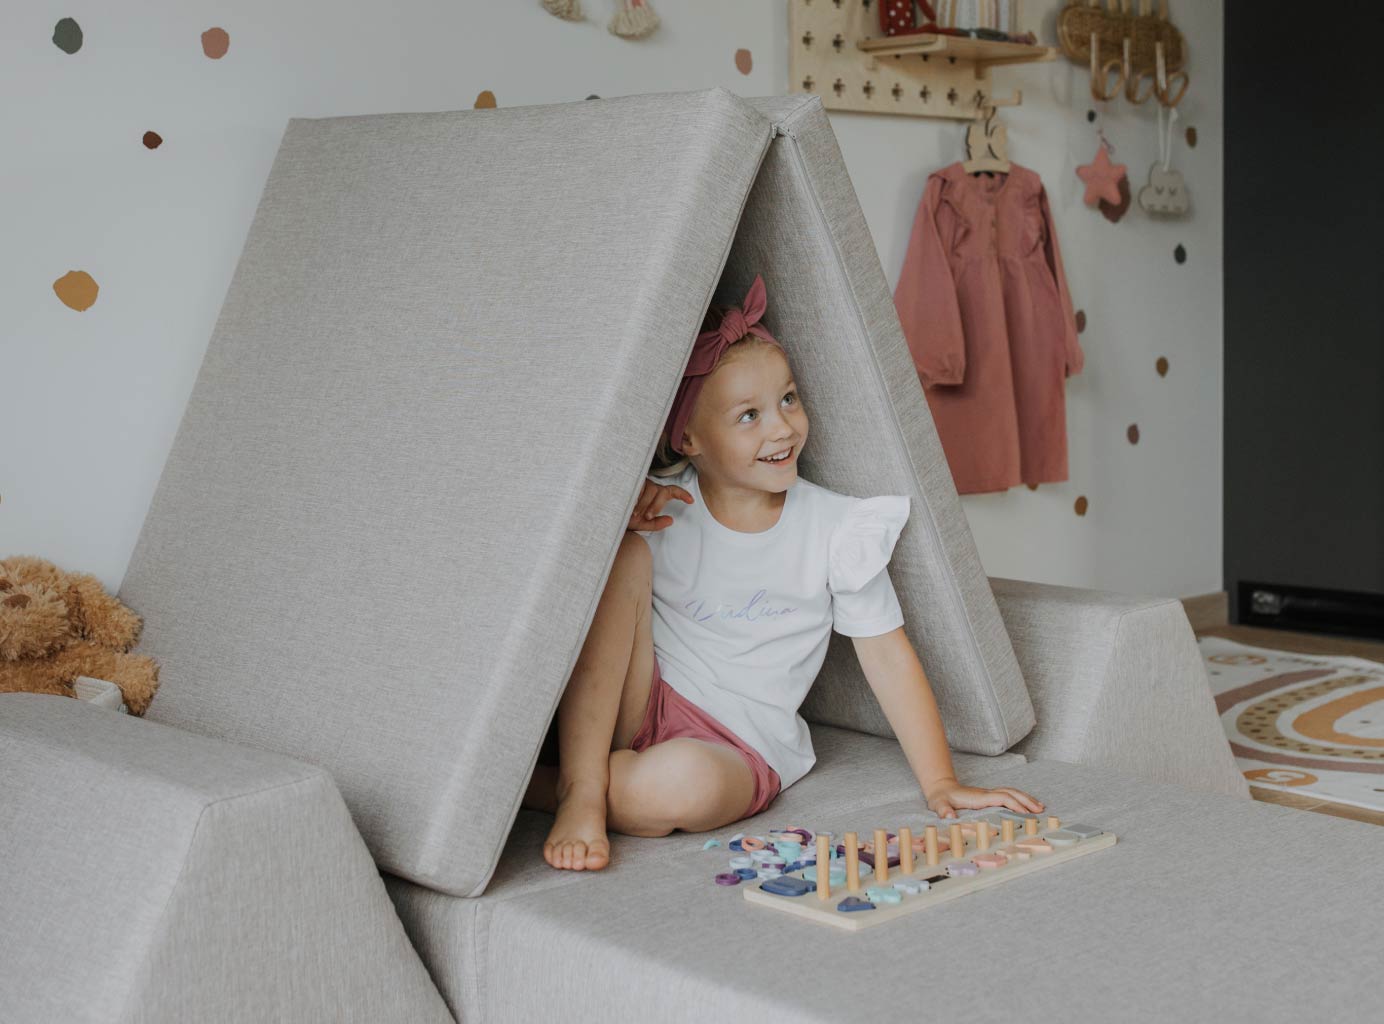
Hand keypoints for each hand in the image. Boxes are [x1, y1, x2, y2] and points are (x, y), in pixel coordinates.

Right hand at [628, 479, 692, 531]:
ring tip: (632, 512)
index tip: (691, 501)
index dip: (682, 494)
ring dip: (643, 503)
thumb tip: (671, 520)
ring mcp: (640, 482)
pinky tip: (628, 503)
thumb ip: (656, 524)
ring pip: (650, 490)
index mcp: (655, 496)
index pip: (671, 491)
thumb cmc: (625, 518)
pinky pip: (638, 487)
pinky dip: (636, 498)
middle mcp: (650, 487)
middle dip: (655, 506)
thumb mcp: (642, 525)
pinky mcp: (631, 480)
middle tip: (646, 516)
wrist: (609, 515)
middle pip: (661, 492)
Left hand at [923, 776, 1044, 818]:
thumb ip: (943, 810)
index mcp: (979, 797)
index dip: (1014, 804)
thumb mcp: (938, 805)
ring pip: (1011, 792)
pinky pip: (1008, 795)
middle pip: (1011, 793)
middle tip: (1040, 811)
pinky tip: (1027, 806)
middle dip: (1026, 801)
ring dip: (1026, 799)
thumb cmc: (941, 798)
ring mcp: (988, 794)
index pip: (1001, 798)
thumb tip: (949, 817)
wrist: (940, 787)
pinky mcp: (989, 796)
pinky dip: (1020, 799)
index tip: (1026, 814)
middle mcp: (986, 793)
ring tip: (1040, 808)